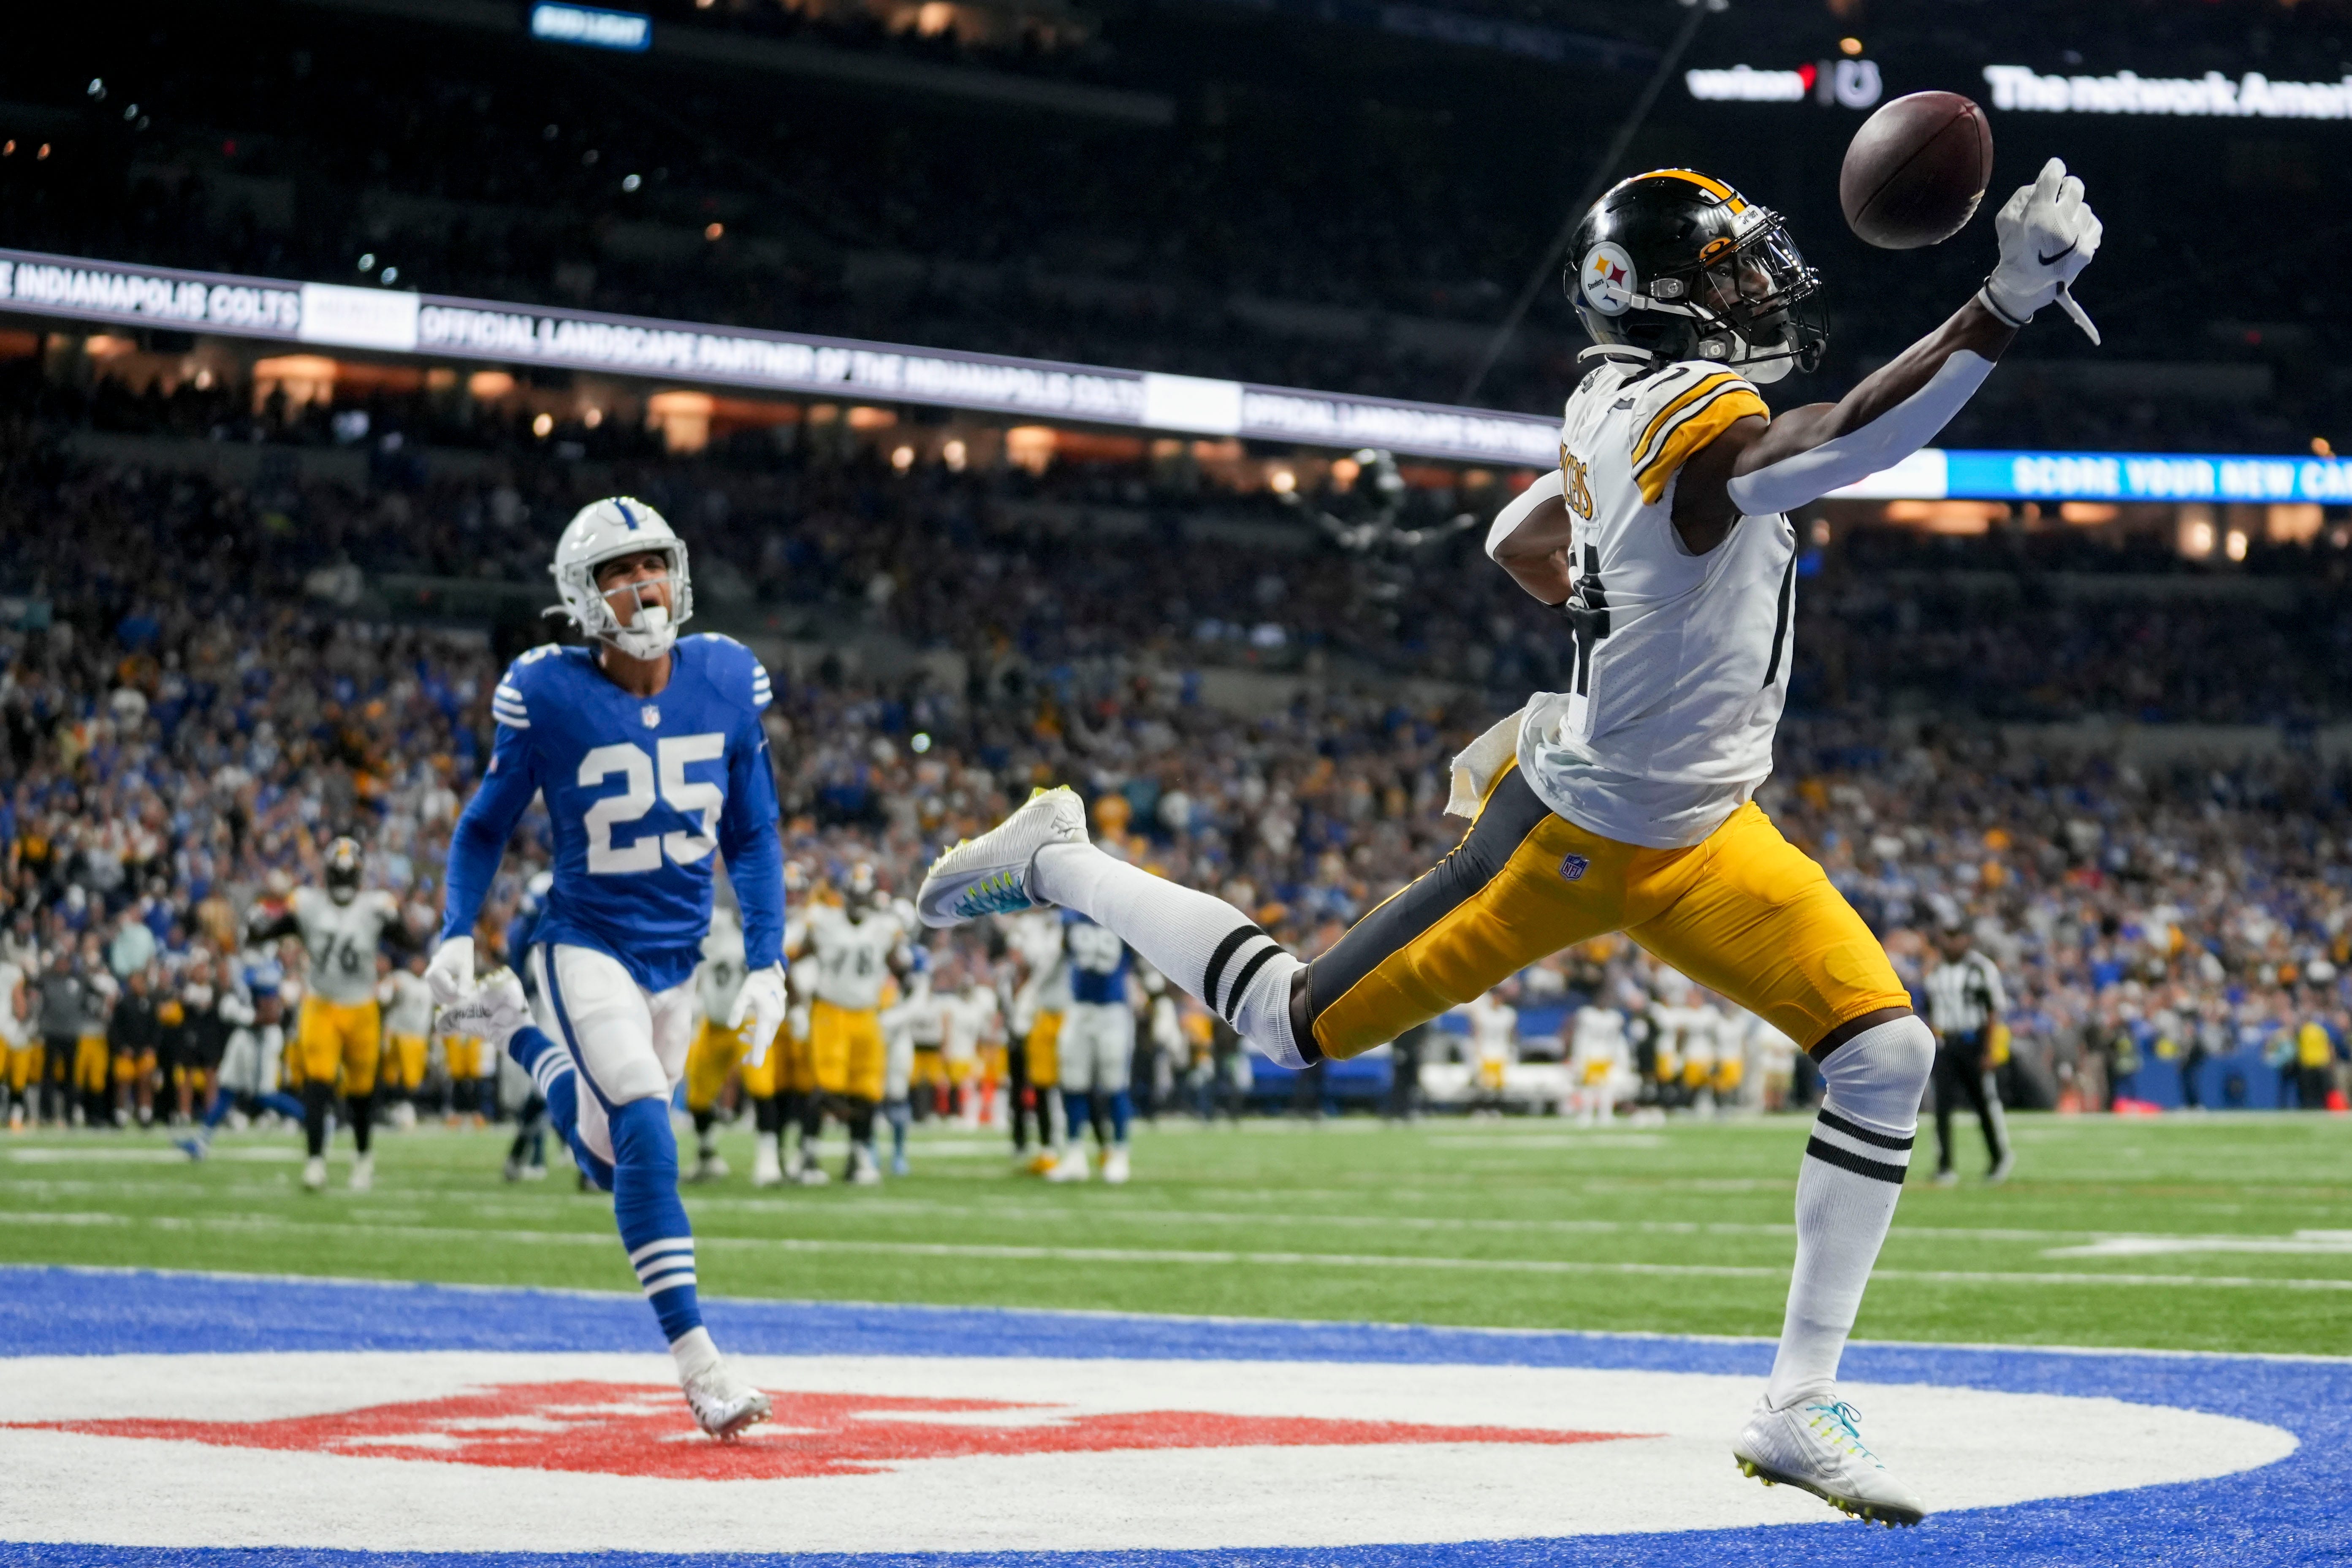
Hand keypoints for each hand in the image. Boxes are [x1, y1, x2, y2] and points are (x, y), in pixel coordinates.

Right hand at [424, 936, 474, 1005]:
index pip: (451, 992)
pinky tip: (456, 983)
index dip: (463, 990)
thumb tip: (464, 997)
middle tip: (466, 982)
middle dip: (458, 994)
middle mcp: (429, 979)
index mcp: (435, 973)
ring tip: (461, 981)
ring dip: (454, 995)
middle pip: (445, 998)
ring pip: (442, 1000)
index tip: (470, 981)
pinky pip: (441, 997)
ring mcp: (429, 982)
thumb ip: (465, 983)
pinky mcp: (432, 984)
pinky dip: (450, 994)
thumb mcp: (466, 968)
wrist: (456, 945)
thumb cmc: (462, 955)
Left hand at [729, 964, 787, 1069]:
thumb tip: (731, 1027)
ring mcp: (777, 1018)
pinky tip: (748, 1028)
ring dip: (755, 1040)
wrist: (769, 972)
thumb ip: (737, 1011)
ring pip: (767, 1036)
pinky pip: (768, 1029)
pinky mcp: (776, 1015)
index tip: (754, 1066)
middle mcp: (775, 1019)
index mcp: (767, 1016)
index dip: (758, 1054)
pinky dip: (759, 1033)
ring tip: (740, 1038)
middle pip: (766, 1042)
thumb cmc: (755, 983)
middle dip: (754, 1051)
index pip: (762, 1041)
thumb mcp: (743, 995)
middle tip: (743, 1060)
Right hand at [1982, 157, 2101, 333]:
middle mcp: (2061, 226)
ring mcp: (2078, 238)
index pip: (2053, 177)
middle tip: (2058, 195)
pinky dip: (2083, 226)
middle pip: (2075, 187)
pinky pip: (2094, 223)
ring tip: (2060, 225)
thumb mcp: (2005, 220)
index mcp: (2038, 217)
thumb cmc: (2013, 249)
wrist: (2025, 287)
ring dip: (2072, 211)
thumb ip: (2023, 195)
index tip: (2054, 167)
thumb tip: (2045, 182)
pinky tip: (2071, 234)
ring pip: (2084, 207)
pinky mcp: (2089, 248)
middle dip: (2066, 187)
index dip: (2054, 168)